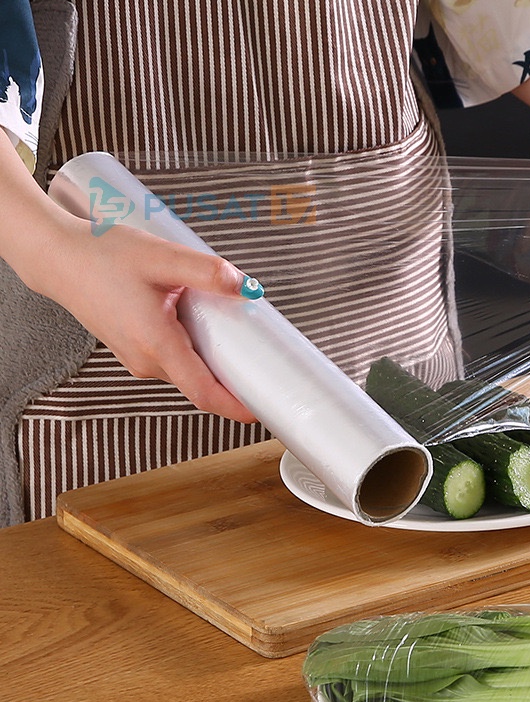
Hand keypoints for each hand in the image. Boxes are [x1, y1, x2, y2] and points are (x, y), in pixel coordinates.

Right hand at [32, 218, 260, 422]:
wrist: (58, 259)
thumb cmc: (102, 256)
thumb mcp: (160, 257)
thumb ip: (206, 272)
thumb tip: (246, 286)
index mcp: (156, 344)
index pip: (203, 392)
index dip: (235, 407)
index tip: (263, 410)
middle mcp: (146, 361)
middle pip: (201, 383)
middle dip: (233, 380)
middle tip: (264, 363)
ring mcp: (137, 359)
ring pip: (187, 372)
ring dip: (213, 362)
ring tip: (237, 339)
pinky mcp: (134, 351)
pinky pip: (174, 362)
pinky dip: (195, 353)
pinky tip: (205, 329)